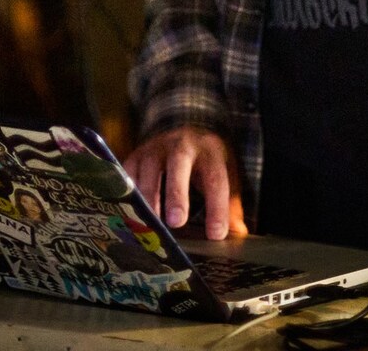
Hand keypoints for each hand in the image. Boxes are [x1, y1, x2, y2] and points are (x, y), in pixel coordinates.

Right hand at [122, 126, 248, 238]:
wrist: (185, 132)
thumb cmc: (207, 163)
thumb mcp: (225, 177)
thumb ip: (231, 206)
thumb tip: (239, 234)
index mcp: (210, 151)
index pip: (215, 179)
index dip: (216, 207)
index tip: (216, 234)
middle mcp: (182, 144)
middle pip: (179, 164)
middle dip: (177, 192)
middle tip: (177, 222)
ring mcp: (156, 147)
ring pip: (150, 168)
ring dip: (150, 197)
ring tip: (152, 224)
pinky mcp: (137, 155)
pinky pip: (128, 173)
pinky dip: (128, 193)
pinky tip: (130, 214)